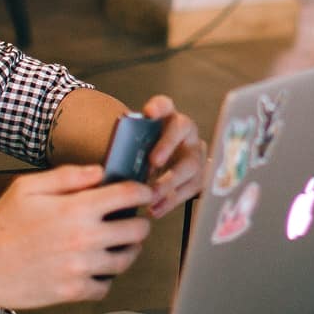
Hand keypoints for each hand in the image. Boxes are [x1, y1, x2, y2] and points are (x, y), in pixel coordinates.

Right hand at [0, 164, 154, 306]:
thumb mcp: (27, 188)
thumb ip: (67, 176)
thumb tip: (98, 173)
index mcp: (75, 209)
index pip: (127, 196)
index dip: (142, 192)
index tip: (143, 193)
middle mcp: (84, 239)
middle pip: (137, 230)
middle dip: (139, 223)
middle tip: (132, 221)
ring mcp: (81, 267)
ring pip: (126, 260)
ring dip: (127, 251)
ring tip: (118, 246)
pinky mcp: (73, 291)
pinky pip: (105, 287)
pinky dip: (105, 279)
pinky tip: (96, 270)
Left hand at [137, 95, 204, 216]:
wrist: (166, 164)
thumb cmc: (146, 152)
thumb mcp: (139, 145)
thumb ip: (131, 148)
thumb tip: (114, 165)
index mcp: (168, 117)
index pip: (165, 105)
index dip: (159, 107)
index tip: (149, 113)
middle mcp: (186, 131)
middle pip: (181, 130)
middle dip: (167, 146)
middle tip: (153, 162)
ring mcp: (196, 152)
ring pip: (190, 164)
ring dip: (170, 182)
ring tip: (151, 196)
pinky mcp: (200, 175)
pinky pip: (190, 188)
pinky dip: (171, 201)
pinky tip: (156, 209)